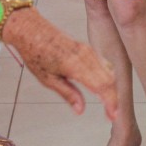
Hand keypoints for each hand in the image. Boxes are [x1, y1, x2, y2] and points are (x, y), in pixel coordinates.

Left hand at [3, 9, 117, 120]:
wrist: (31, 30)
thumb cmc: (36, 53)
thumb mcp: (47, 79)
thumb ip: (68, 94)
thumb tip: (80, 110)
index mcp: (74, 65)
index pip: (101, 85)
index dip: (110, 102)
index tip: (113, 115)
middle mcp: (85, 56)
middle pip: (109, 79)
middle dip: (114, 98)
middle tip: (113, 116)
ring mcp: (88, 50)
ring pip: (109, 71)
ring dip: (112, 89)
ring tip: (110, 105)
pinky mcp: (87, 48)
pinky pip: (104, 63)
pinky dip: (108, 77)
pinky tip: (106, 88)